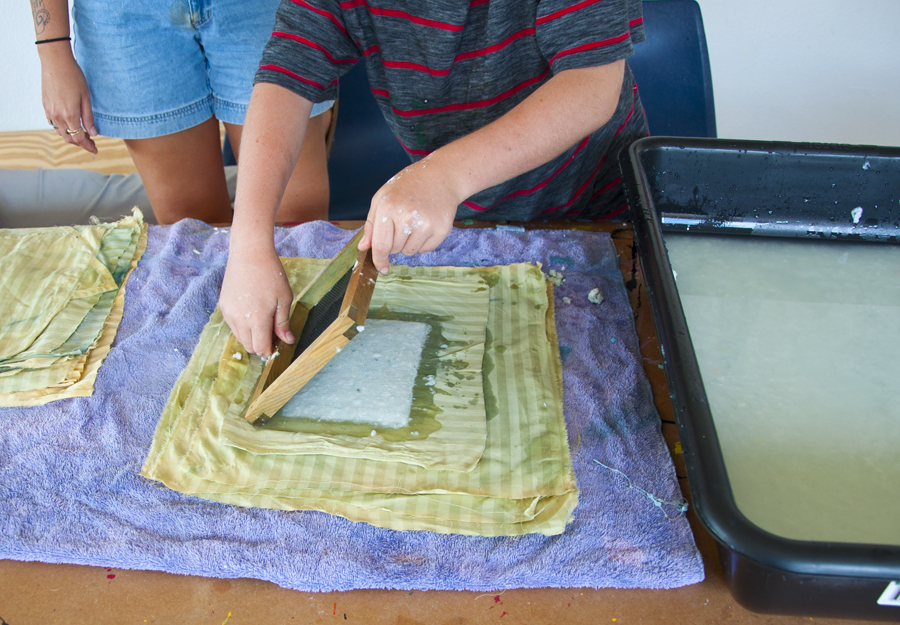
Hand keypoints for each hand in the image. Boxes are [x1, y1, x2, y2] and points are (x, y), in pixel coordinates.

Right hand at [39, 44, 97, 153]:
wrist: (55, 62)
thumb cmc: (73, 77)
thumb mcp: (86, 98)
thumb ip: (88, 118)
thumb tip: (93, 134)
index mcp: (69, 116)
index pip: (79, 138)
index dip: (88, 146)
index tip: (95, 149)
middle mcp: (57, 116)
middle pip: (68, 138)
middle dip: (80, 143)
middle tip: (91, 143)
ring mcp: (49, 111)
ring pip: (60, 132)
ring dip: (70, 136)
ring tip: (82, 134)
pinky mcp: (45, 106)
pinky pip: (53, 123)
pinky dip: (62, 128)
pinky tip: (70, 124)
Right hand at [219, 246, 294, 356]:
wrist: (249, 254)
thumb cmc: (271, 274)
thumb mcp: (284, 299)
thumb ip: (283, 323)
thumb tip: (287, 341)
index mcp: (257, 319)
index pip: (260, 348)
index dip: (270, 350)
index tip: (277, 343)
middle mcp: (239, 319)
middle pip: (249, 346)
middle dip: (261, 344)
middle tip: (272, 331)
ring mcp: (228, 313)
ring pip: (239, 337)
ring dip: (251, 336)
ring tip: (263, 320)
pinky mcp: (223, 306)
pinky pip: (232, 325)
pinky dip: (242, 326)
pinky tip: (252, 312)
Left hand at [358, 157, 458, 272]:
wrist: (440, 176)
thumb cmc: (407, 186)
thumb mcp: (382, 198)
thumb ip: (371, 225)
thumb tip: (363, 247)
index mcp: (388, 208)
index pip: (380, 246)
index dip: (379, 260)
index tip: (381, 268)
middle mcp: (407, 217)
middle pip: (395, 250)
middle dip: (395, 243)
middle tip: (401, 224)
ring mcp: (426, 224)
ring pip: (410, 252)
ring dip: (408, 243)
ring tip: (413, 223)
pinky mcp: (441, 229)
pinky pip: (425, 250)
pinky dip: (423, 242)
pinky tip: (425, 224)